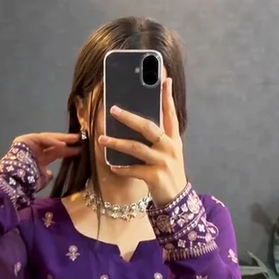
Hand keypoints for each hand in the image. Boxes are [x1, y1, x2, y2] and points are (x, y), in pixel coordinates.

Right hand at [13, 132, 80, 180]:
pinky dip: (52, 141)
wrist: (14, 182)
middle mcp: (35, 150)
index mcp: (39, 160)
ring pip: (48, 138)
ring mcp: (29, 144)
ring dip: (62, 138)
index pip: (55, 153)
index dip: (67, 151)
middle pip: (53, 144)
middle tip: (80, 140)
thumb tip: (50, 174)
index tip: (79, 150)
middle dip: (67, 141)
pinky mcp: (25, 139)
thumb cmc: (27, 183)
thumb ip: (46, 176)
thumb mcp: (41, 180)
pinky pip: (41, 138)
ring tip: (75, 138)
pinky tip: (62, 144)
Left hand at [98, 78, 187, 206]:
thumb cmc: (168, 172)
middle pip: (148, 127)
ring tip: (101, 139)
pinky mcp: (155, 177)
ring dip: (116, 143)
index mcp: (173, 139)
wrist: (177, 200)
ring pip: (136, 148)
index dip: (167, 96)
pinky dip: (121, 168)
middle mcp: (170, 147)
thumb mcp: (168, 152)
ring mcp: (163, 162)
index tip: (163, 78)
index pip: (170, 114)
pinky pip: (133, 170)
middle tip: (112, 109)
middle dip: (129, 117)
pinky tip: (111, 166)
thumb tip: (136, 121)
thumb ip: (158, 137)